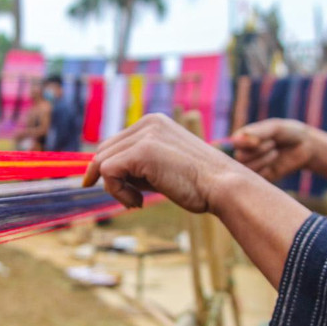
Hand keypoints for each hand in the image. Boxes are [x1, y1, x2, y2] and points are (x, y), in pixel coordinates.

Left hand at [83, 114, 242, 213]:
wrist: (224, 187)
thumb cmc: (199, 184)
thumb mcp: (163, 167)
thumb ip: (139, 166)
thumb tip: (106, 174)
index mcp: (154, 122)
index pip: (115, 142)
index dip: (106, 167)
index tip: (109, 188)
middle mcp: (148, 123)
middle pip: (104, 150)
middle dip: (109, 178)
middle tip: (131, 200)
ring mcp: (145, 135)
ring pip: (103, 162)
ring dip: (115, 188)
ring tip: (137, 202)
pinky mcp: (141, 151)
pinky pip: (108, 172)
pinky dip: (117, 191)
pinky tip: (138, 201)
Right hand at [231, 118, 321, 181]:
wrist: (305, 147)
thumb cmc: (287, 133)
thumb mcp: (273, 128)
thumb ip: (255, 133)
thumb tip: (234, 140)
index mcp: (242, 139)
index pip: (234, 143)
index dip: (245, 143)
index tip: (258, 141)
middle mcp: (243, 153)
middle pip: (240, 157)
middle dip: (258, 150)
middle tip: (273, 144)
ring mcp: (251, 167)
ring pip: (247, 169)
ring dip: (263, 160)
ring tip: (275, 152)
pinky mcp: (260, 179)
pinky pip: (256, 179)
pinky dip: (266, 171)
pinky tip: (274, 166)